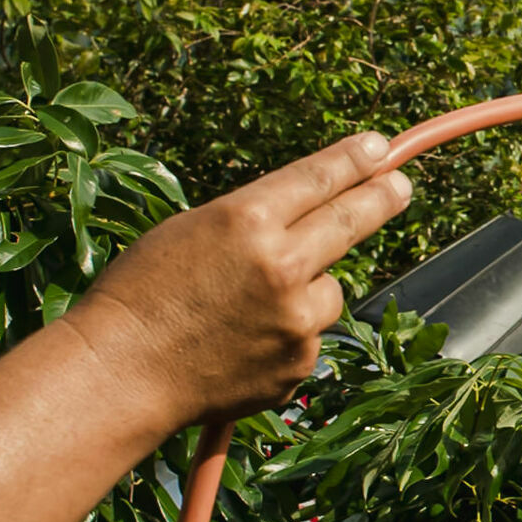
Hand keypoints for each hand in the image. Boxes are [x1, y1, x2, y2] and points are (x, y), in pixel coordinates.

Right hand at [67, 131, 412, 428]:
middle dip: (381, 198)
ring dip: (307, 291)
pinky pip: (309, 336)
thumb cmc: (140, 296)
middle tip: (400, 186)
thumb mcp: (190, 231)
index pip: (318, 179)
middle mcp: (282, 266)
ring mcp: (296, 318)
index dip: (354, 160)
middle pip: (351, 222)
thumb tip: (309, 215)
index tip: (380, 148)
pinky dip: (288, 335)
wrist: (120, 374)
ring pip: (329, 290)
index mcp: (246, 221)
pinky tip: (243, 343)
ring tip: (248, 308)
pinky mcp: (300, 362)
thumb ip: (253, 222)